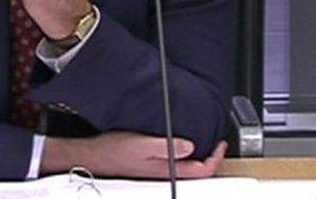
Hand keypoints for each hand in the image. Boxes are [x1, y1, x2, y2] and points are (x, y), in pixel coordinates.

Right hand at [41, 131, 227, 178]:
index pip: (201, 170)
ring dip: (198, 156)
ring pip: (186, 168)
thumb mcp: (142, 144)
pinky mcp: (151, 165)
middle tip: (217, 143)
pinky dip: (184, 154)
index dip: (215, 158)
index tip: (221, 144)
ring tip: (204, 142)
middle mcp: (165, 173)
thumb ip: (167, 146)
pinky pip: (175, 162)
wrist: (94, 155)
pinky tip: (181, 143)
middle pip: (197, 171)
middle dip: (210, 158)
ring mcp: (158, 170)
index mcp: (167, 170)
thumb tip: (190, 146)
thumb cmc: (114, 151)